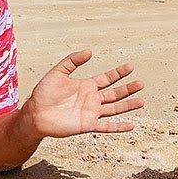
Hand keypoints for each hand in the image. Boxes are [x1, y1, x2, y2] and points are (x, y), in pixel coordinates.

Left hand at [23, 50, 143, 137]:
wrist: (35, 114)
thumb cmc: (43, 93)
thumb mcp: (58, 72)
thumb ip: (72, 61)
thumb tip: (89, 51)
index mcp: (86, 86)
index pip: (107, 79)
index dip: (119, 73)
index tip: (130, 67)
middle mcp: (91, 100)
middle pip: (115, 94)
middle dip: (128, 89)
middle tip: (141, 83)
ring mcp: (91, 113)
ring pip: (114, 109)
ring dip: (127, 105)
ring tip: (141, 101)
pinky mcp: (87, 125)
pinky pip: (106, 127)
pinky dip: (118, 127)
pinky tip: (130, 126)